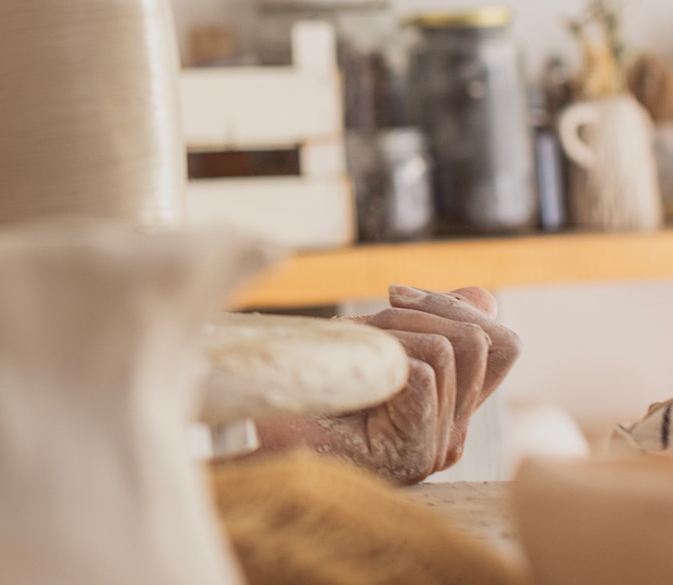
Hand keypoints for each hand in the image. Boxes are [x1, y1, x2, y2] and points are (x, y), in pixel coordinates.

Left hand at [302, 285, 521, 483]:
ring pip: (448, 351)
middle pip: (483, 341)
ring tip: (345, 355)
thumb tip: (484, 297)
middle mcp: (452, 433)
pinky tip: (343, 377)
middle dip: (418, 314)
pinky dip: (378, 357)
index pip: (503, 346)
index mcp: (449, 408)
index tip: (392, 296)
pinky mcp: (412, 455)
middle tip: (361, 329)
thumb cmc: (300, 391)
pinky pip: (421, 376)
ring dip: (387, 334)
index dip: (455, 307)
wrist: (247, 440)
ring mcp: (436, 449)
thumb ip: (430, 326)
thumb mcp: (371, 347)